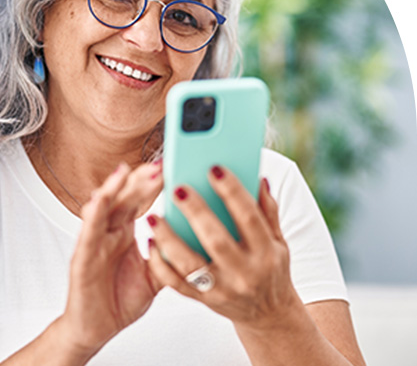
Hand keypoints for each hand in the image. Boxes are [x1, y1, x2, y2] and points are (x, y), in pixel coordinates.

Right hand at [61, 161, 162, 355]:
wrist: (97, 329)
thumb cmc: (120, 297)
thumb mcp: (155, 275)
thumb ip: (170, 255)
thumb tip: (197, 240)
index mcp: (125, 230)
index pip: (140, 200)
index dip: (153, 183)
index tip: (171, 165)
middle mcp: (109, 230)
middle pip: (124, 197)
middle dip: (140, 180)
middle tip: (159, 164)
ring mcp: (95, 242)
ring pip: (104, 208)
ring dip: (115, 188)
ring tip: (127, 171)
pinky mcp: (82, 259)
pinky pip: (88, 234)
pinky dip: (93, 215)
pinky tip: (99, 200)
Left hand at [147, 166, 297, 332]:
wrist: (268, 314)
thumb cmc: (272, 268)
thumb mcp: (278, 240)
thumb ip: (268, 210)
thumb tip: (258, 178)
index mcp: (266, 252)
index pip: (248, 217)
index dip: (232, 191)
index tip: (214, 169)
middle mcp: (244, 273)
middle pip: (216, 239)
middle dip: (195, 212)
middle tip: (178, 187)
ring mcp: (222, 290)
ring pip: (190, 265)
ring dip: (170, 239)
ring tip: (154, 216)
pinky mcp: (204, 301)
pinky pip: (177, 284)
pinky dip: (161, 265)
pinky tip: (152, 243)